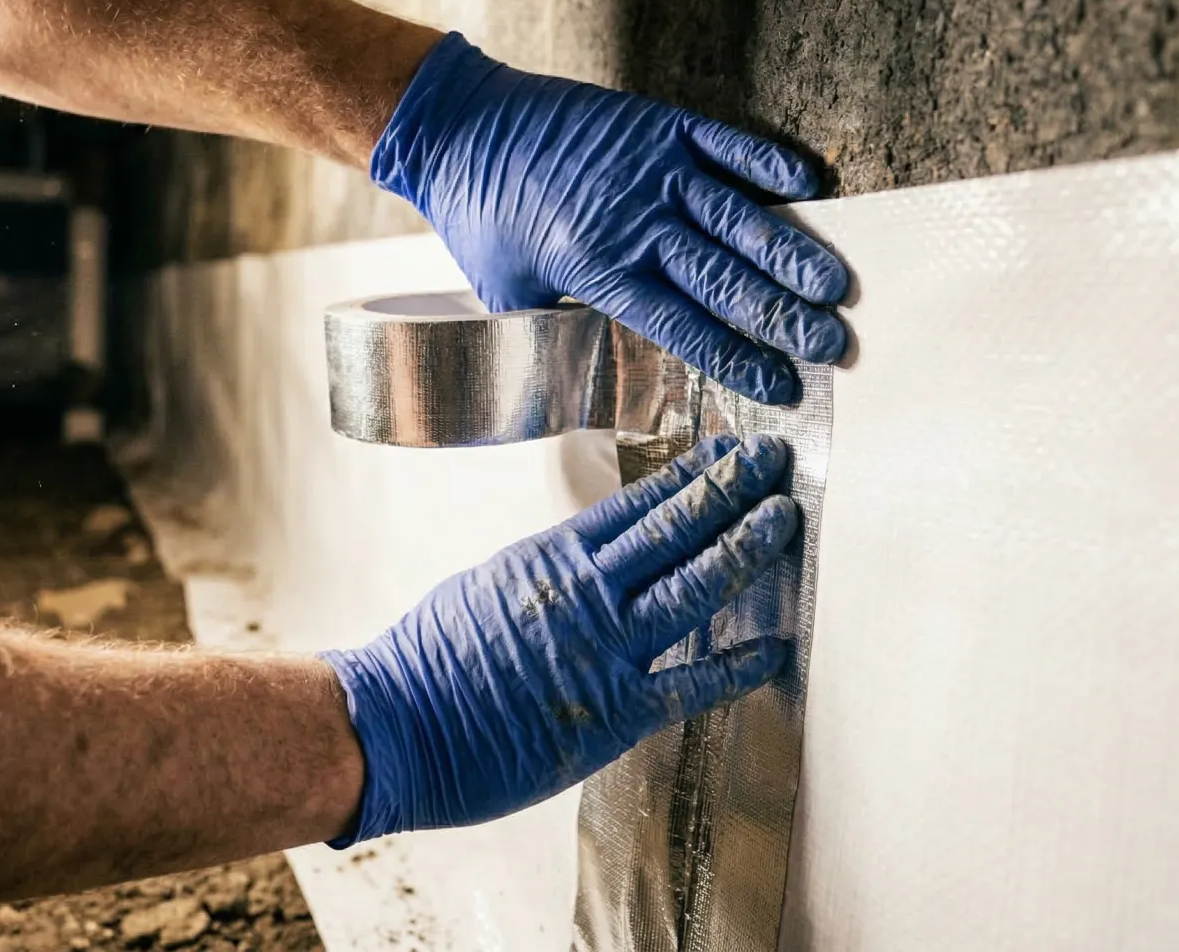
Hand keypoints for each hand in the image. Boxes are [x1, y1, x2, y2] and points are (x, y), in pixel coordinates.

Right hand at [320, 433, 797, 844]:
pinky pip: (690, 684)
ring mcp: (604, 651)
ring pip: (693, 587)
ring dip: (746, 548)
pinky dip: (738, 665)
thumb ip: (545, 573)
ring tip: (786, 517)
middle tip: (775, 459)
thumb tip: (581, 559)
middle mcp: (586, 594)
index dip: (692, 474)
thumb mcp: (487, 586)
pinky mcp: (612, 713)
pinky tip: (776, 648)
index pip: (638, 503)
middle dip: (732, 489)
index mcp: (552, 558)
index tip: (729, 451)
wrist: (392, 726)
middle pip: (676, 528)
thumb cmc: (426, 663)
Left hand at [370, 33, 846, 404]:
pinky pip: (726, 145)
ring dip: (791, 254)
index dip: (739, 359)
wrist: (458, 125)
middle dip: (784, 318)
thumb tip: (593, 384)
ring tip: (836, 286)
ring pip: (737, 219)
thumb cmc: (480, 216)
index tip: (781, 385)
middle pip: (725, 280)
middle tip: (833, 345)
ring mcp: (652, 169)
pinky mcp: (656, 125)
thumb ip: (559, 331)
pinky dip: (768, 164)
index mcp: (599, 271)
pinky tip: (810, 184)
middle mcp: (635, 222)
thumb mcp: (508, 295)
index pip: (686, 328)